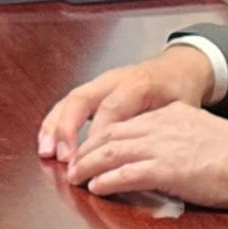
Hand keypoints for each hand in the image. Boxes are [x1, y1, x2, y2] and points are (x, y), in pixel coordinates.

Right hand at [37, 44, 215, 158]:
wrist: (179, 68)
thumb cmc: (180, 91)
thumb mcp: (181, 110)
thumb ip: (162, 130)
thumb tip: (149, 160)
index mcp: (139, 84)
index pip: (112, 107)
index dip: (98, 134)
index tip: (92, 160)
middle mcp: (114, 80)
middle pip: (82, 98)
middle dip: (67, 128)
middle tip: (63, 157)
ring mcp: (101, 82)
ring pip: (70, 100)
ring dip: (55, 127)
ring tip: (46, 152)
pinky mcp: (94, 89)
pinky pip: (69, 103)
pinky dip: (55, 123)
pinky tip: (47, 143)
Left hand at [62, 102, 227, 209]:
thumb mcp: (203, 133)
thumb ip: (179, 138)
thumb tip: (164, 156)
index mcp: (171, 114)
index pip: (125, 122)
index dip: (100, 136)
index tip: (87, 148)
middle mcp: (162, 125)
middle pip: (110, 135)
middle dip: (85, 150)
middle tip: (70, 164)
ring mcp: (163, 146)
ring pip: (112, 153)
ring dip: (88, 166)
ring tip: (73, 177)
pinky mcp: (168, 169)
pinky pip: (126, 174)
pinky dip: (107, 181)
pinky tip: (95, 187)